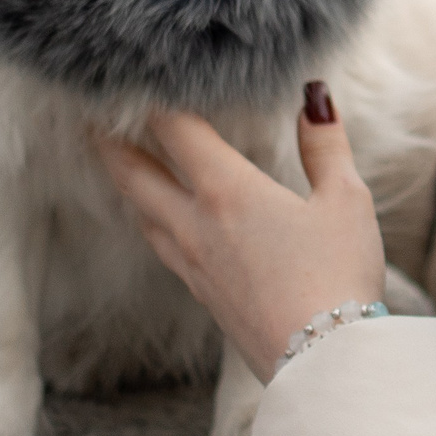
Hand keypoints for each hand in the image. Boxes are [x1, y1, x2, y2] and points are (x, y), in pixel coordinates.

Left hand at [103, 82, 387, 382]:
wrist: (321, 360)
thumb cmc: (338, 275)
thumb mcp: (345, 200)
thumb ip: (325, 145)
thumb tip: (314, 98)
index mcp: (228, 191)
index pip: (177, 131)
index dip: (154, 99)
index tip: (136, 75)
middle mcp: (196, 224)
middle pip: (135, 174)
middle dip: (110, 142)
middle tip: (89, 118)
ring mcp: (193, 264)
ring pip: (141, 214)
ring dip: (126, 183)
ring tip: (119, 164)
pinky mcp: (203, 294)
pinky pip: (161, 245)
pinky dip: (151, 219)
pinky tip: (161, 223)